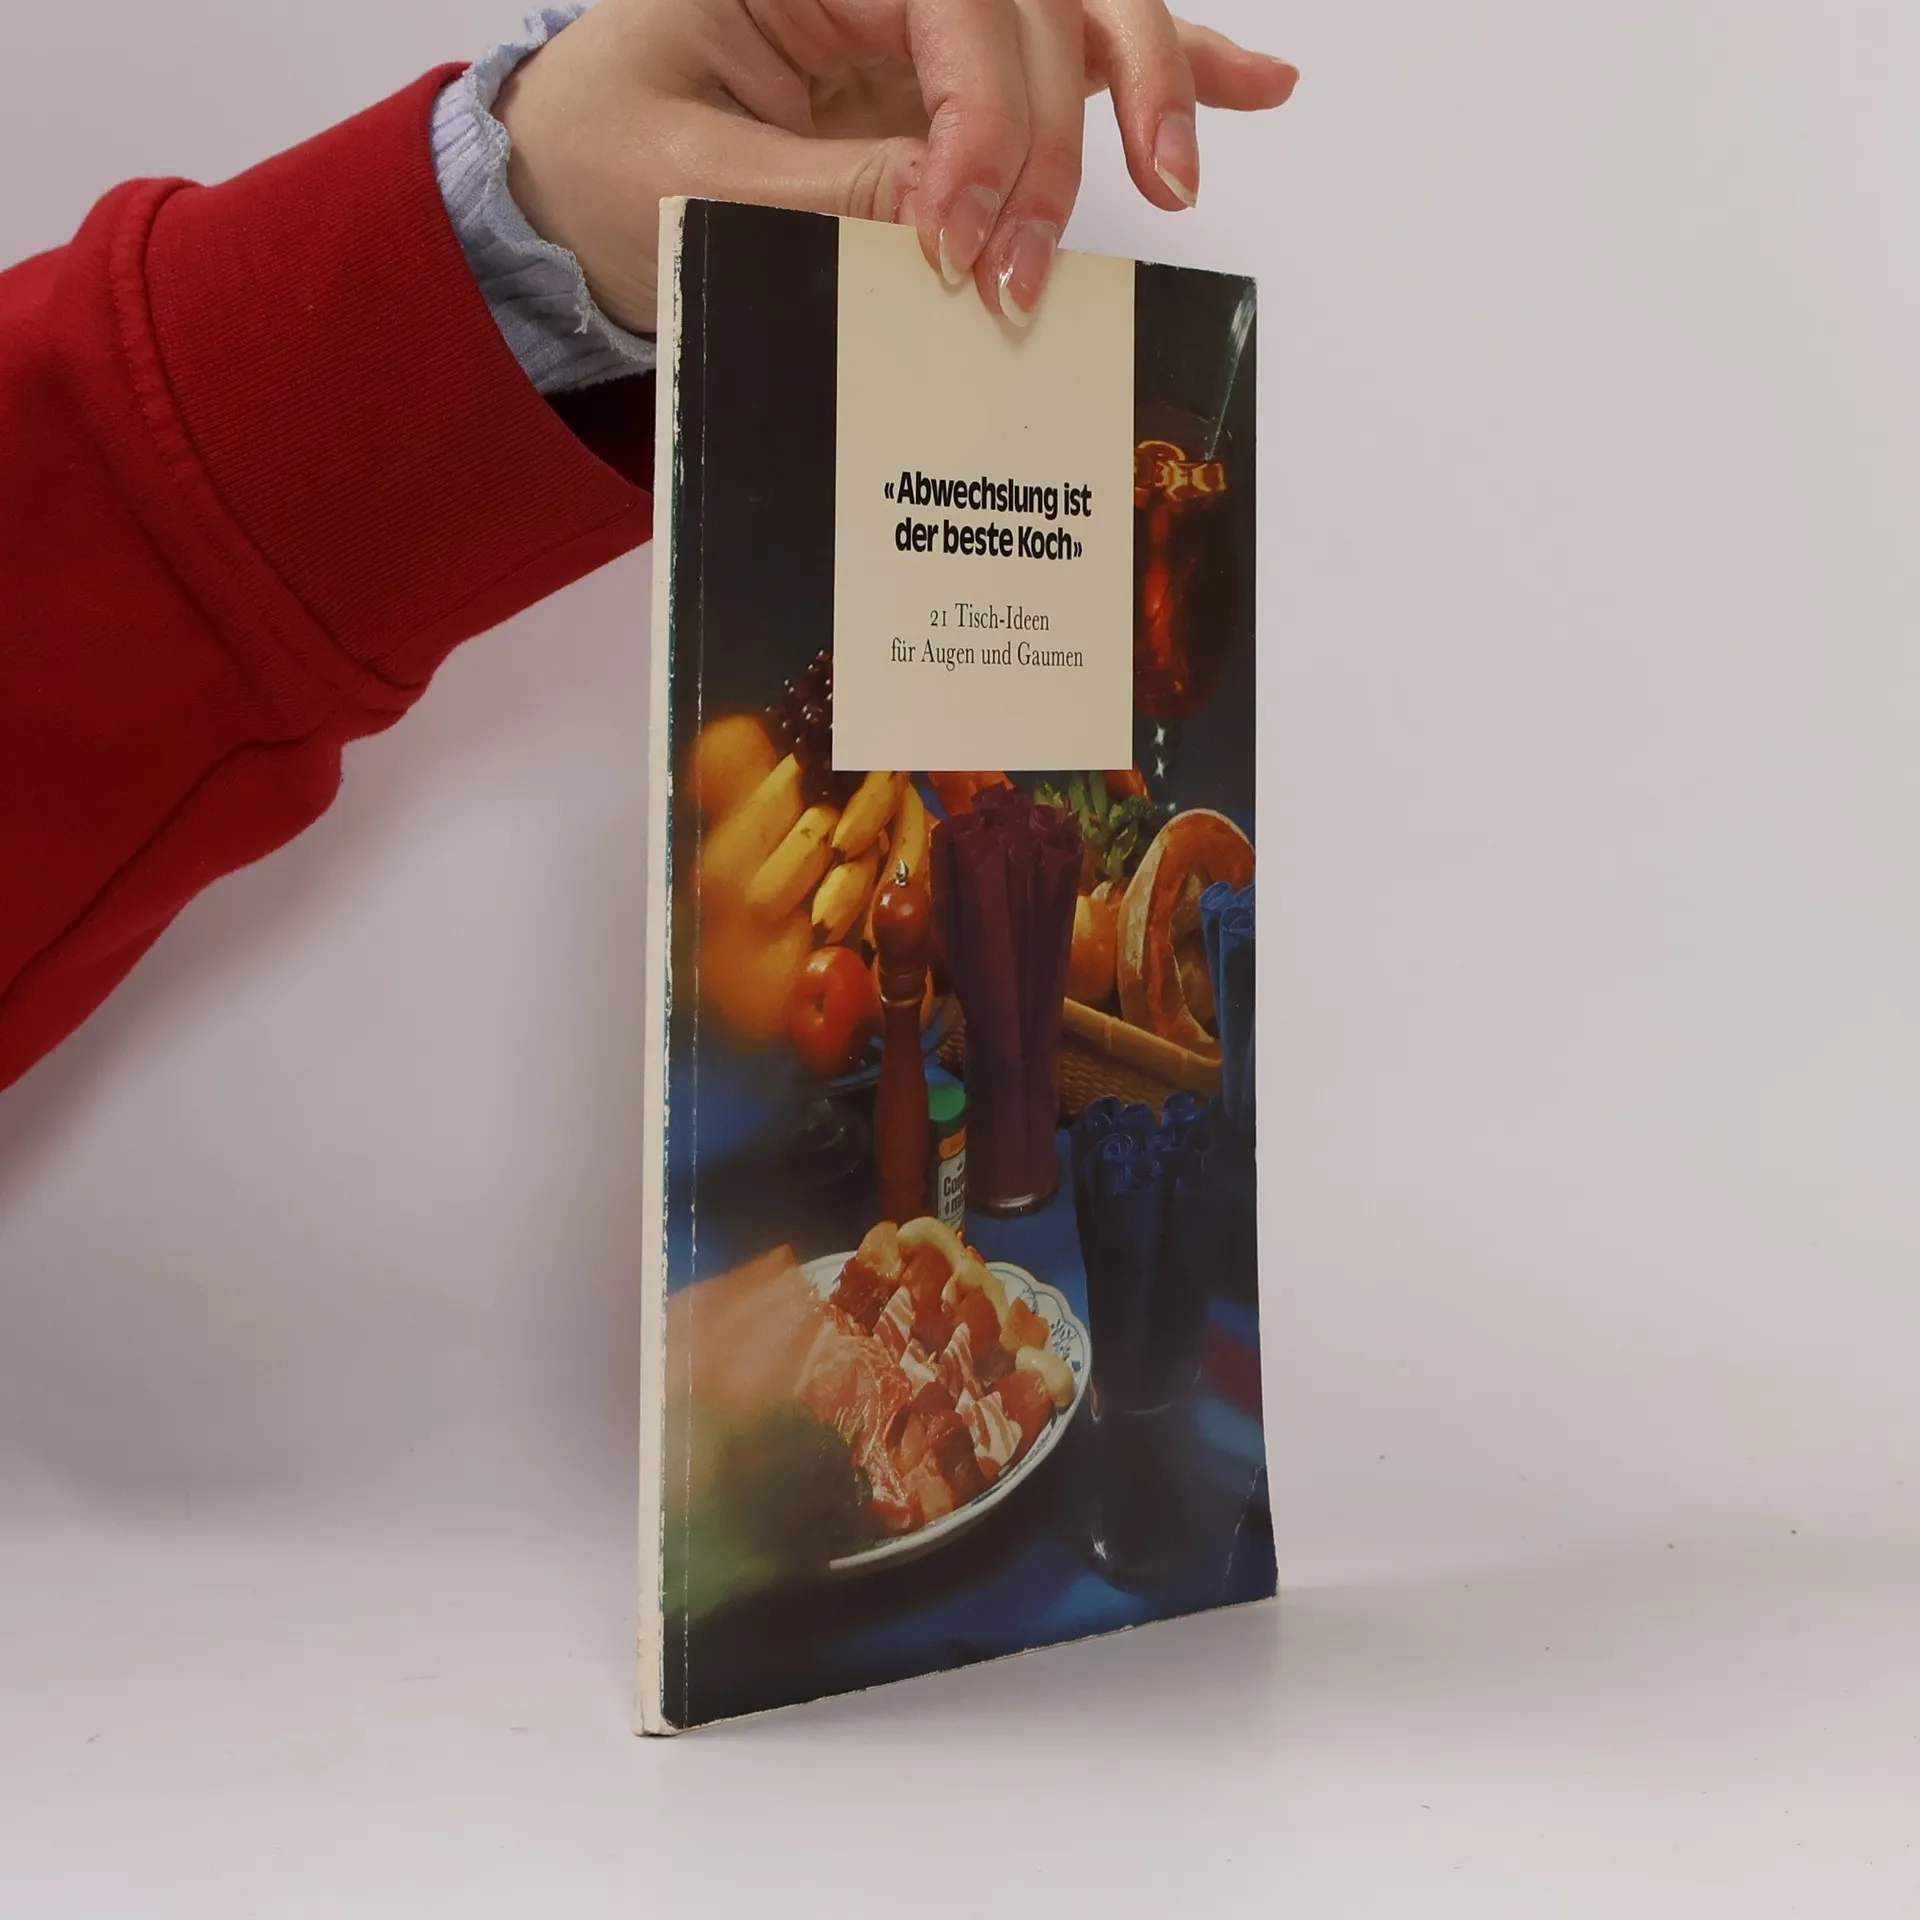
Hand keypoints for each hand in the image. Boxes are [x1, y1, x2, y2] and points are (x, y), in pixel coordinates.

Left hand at [494, 0, 1295, 335]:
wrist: (565, 188)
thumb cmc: (598, 160)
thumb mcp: (685, 182)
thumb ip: (825, 193)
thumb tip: (953, 215)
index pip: (946, 0)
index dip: (981, 122)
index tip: (961, 240)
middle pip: (1030, 1)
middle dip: (1057, 131)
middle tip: (1034, 261)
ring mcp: (918, 16)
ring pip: (1071, 12)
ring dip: (1145, 84)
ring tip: (1180, 172)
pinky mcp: (944, 72)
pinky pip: (1065, 53)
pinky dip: (1162, 68)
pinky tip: (1250, 85)